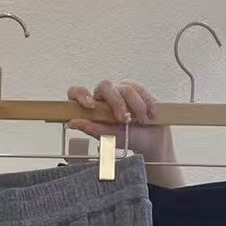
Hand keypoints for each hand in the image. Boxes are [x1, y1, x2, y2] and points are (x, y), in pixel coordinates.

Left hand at [67, 80, 181, 184]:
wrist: (153, 139)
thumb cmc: (129, 138)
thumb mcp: (109, 137)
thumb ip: (92, 128)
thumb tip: (72, 122)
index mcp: (93, 107)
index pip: (78, 92)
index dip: (81, 95)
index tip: (90, 105)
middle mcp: (104, 96)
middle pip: (105, 86)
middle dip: (117, 102)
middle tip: (125, 119)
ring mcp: (120, 89)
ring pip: (125, 88)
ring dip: (135, 107)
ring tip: (141, 120)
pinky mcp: (136, 87)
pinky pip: (139, 89)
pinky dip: (146, 103)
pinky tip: (149, 114)